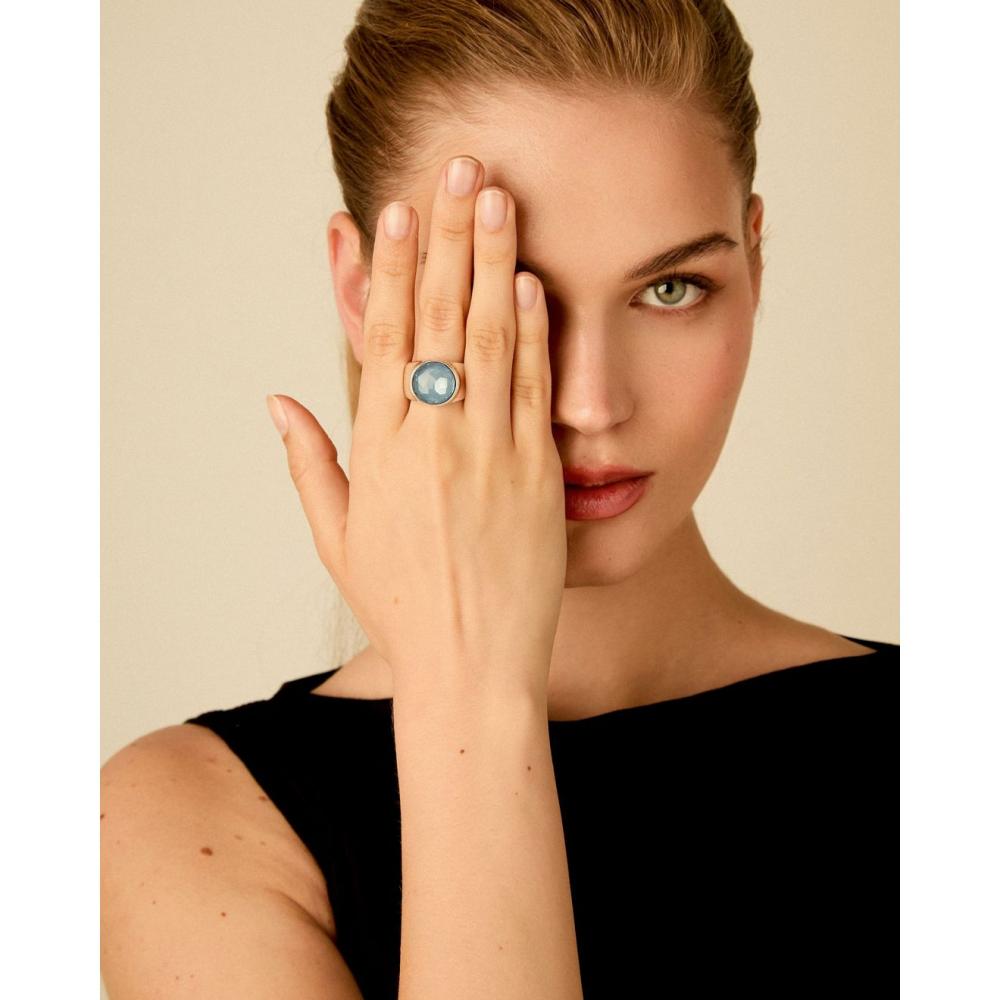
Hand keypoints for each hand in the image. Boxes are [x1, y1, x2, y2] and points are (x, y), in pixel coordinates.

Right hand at [266, 155, 565, 703]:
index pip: (383, 340)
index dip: (389, 272)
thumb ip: (309, 462)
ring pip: (488, 341)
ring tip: (499, 200)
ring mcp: (489, 456)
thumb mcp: (336, 539)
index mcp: (378, 453)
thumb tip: (279, 399)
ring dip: (493, 263)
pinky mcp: (537, 476)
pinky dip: (533, 333)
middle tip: (458, 171)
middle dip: (446, 239)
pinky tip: (530, 283)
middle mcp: (432, 443)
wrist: (473, 669)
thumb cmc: (401, 607)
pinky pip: (534, 391)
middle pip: (437, 321)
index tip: (396, 215)